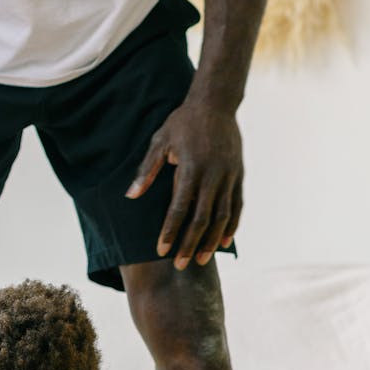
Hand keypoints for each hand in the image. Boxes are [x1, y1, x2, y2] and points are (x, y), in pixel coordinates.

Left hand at [126, 99, 242, 270]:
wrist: (216, 103)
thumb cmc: (182, 123)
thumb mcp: (160, 141)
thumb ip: (146, 170)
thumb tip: (130, 196)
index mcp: (191, 168)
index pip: (179, 208)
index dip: (170, 232)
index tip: (161, 250)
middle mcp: (213, 175)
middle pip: (201, 219)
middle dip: (190, 244)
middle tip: (180, 265)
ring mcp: (229, 176)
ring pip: (221, 217)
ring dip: (210, 241)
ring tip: (201, 261)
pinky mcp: (239, 176)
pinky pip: (236, 206)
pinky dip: (231, 226)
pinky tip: (223, 242)